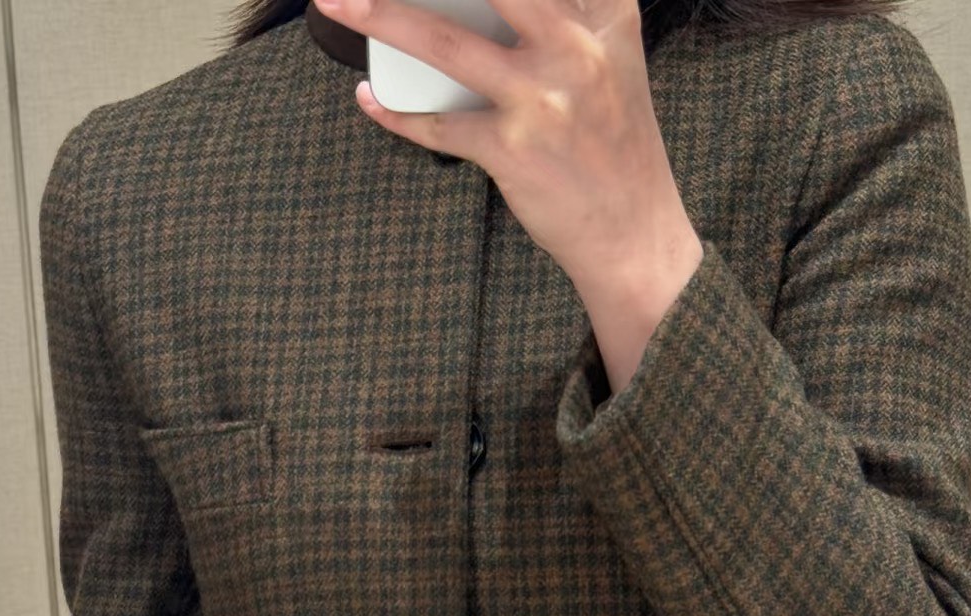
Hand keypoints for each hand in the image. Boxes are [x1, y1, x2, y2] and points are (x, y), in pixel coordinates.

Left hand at [320, 0, 701, 298]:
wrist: (635, 237)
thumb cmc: (614, 147)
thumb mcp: (611, 62)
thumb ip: (567, 18)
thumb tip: (477, 5)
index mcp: (605, 15)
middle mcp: (576, 46)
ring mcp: (542, 98)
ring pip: (442, 42)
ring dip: (378, 15)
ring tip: (336, 1)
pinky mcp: (514, 150)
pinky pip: (438, 125)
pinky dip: (396, 113)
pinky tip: (370, 99)